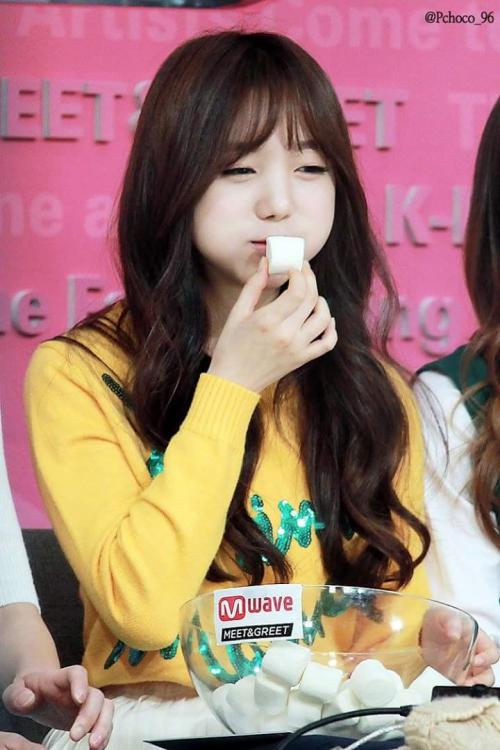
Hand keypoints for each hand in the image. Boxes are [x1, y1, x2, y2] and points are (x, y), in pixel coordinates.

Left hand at [2, 666, 112, 749]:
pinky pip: (104, 724)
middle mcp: (80, 689)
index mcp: (62, 678)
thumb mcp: (15, 692)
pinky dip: (104, 736)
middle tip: (75, 736)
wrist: (36, 695)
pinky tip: (96, 748)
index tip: (79, 699)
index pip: (77, 674)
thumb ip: (18, 695)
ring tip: (94, 746)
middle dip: (91, 716)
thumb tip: (29, 701)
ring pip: (106, 709)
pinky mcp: (90, 718)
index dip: (81, 684)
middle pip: (95, 696)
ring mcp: (87, 703)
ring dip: (104, 727)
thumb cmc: (27, 691)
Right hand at [209, 258, 336, 391]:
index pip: (298, 290)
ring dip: (322, 302)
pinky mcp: (302, 359)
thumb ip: (254, 286)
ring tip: (312, 296)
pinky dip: (331, 329)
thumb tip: (266, 263)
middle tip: (304, 271)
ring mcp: (297, 348)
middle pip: (311, 299)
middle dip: (310, 279)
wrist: (233, 381)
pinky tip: (325, 319)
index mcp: (268, 321)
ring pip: (323, 318)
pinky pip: (327, 343)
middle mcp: (286, 334)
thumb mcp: (237, 313)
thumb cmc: (230, 346)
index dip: (300, 273)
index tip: (294, 266)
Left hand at [420, 607, 497, 685]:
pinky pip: (462, 686)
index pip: (491, 652)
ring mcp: (465, 667)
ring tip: (460, 688)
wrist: (420, 630)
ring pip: (478, 682)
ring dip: (472, 687)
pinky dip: (459, 690)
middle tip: (469, 682)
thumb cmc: (437, 619)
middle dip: (482, 680)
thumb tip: (455, 634)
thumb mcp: (442, 615)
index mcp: (477, 639)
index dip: (487, 658)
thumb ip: (450, 621)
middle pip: (487, 672)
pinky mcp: (455, 676)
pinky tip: (451, 689)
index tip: (474, 661)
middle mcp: (475, 655)